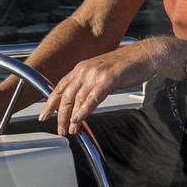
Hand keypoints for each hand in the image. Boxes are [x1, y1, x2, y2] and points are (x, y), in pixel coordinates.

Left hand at [41, 37, 181, 134]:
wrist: (143, 55)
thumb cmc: (123, 66)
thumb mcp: (99, 73)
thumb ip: (87, 85)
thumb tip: (79, 102)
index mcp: (80, 68)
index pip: (60, 88)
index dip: (50, 103)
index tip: (44, 116)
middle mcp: (84, 70)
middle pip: (67, 96)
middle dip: (61, 115)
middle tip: (60, 129)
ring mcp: (95, 74)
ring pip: (78, 99)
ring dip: (72, 117)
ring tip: (71, 130)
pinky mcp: (108, 79)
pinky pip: (93, 97)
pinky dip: (85, 109)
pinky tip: (79, 119)